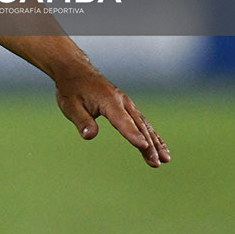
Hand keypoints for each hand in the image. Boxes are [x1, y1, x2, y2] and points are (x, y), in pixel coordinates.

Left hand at [54, 66, 170, 167]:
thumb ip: (81, 121)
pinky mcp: (127, 107)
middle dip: (148, 144)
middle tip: (156, 163)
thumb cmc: (71, 89)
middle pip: (138, 125)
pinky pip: (142, 122)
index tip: (144, 146)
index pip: (121, 120)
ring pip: (144, 124)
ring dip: (155, 142)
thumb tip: (89, 136)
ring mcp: (126, 103)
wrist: (75, 70)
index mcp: (107, 100)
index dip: (132, 134)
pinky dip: (152, 135)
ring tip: (165, 159)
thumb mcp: (69, 105)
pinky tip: (159, 148)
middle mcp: (122, 101)